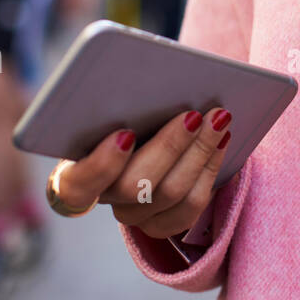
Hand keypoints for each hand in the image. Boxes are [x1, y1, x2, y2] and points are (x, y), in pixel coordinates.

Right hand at [50, 106, 232, 238]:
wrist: (146, 134)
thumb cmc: (123, 115)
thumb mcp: (113, 109)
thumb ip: (119, 105)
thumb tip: (141, 78)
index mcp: (76, 175)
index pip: (78, 185)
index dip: (102, 164)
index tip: (126, 134)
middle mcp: (105, 199)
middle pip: (135, 186)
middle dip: (169, 146)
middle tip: (193, 114)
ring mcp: (136, 215)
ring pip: (171, 193)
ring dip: (199, 152)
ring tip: (219, 119)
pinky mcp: (166, 221)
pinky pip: (192, 205)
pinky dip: (211, 168)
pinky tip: (223, 140)